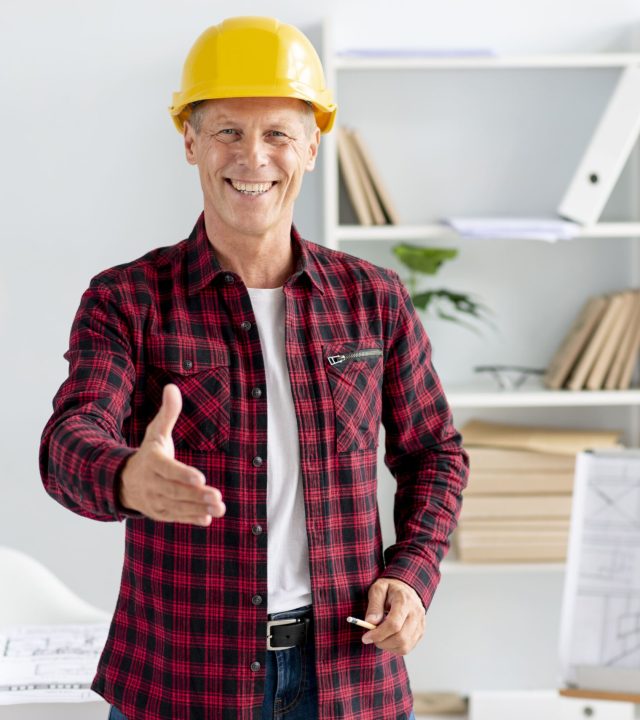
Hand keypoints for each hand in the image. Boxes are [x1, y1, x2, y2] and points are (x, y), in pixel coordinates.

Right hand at [119, 384, 225, 525]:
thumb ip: (167, 413)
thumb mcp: (156, 432)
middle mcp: (152, 483)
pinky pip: (176, 517)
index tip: (200, 478)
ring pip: (177, 506)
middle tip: (217, 496)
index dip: (183, 474)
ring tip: (219, 507)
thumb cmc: (149, 453)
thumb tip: (172, 387)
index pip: (167, 469)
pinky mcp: (161, 513)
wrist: (124, 481)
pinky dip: (191, 519)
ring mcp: (155, 501)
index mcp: (152, 462)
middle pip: (175, 491)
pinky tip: (208, 518)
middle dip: (196, 495)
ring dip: (198, 508)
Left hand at [361, 578, 424, 654]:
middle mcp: (416, 613)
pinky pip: (408, 648)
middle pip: (401, 638)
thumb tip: (370, 622)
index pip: (394, 624)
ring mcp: (421, 623)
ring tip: (380, 636)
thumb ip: (374, 605)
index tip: (366, 637)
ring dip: (388, 646)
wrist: (406, 589)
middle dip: (382, 642)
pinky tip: (388, 638)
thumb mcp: (378, 589)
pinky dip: (395, 647)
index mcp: (404, 600)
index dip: (378, 634)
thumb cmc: (390, 589)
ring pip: (405, 646)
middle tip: (371, 638)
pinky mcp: (421, 632)